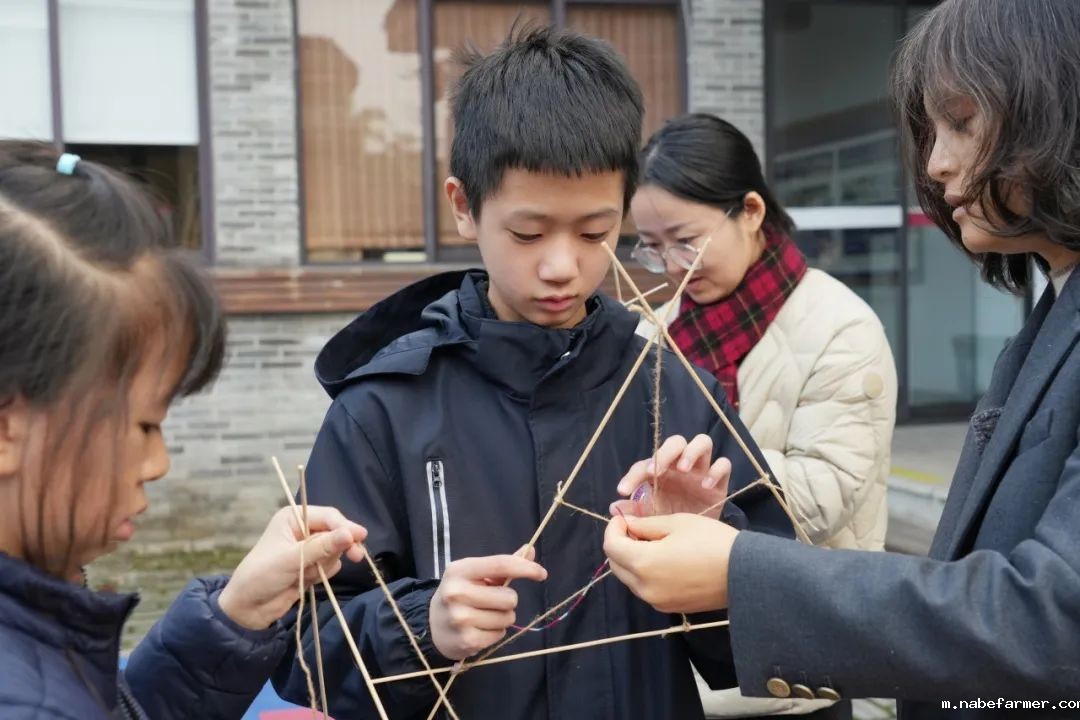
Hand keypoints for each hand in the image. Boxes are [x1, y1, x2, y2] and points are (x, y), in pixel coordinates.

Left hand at [218, 506, 366, 629]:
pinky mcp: (312, 565)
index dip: (345, 526)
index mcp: (293, 518)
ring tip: (306, 574)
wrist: (248, 609)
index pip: (328, 516)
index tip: (360, 537)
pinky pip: (331, 565)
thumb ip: (323, 547)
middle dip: (340, 546)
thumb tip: (352, 535)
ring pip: (335, 550)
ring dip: (325, 564)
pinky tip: (306, 580)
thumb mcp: (292, 559)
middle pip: (336, 532)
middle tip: (357, 557)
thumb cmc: (262, 576)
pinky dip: (323, 574)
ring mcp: (308, 548)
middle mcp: (302, 529)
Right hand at [429, 551, 546, 659]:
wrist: (431, 625)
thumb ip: (503, 565)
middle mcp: (457, 593)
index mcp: (459, 570)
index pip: (501, 564)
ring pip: (508, 617)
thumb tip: (530, 550)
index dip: (525, 568)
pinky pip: (500, 634)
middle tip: (490, 602)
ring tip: (483, 616)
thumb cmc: (459, 594)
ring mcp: (460, 618)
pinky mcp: (467, 640)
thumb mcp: (474, 575)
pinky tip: (479, 629)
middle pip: (509, 597)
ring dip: (502, 617)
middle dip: (507, 600)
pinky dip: (495, 632)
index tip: (541, 573)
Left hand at [603, 513, 735, 612]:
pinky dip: (646, 574)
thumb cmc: (713, 541)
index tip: (624, 517)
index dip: (613, 528)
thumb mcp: (677, 523)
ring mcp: (657, 601)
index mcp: (644, 563)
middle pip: (616, 564)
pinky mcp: (669, 608)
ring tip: (653, 543)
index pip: (611, 546)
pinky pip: (646, 589)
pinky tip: (665, 560)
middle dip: (620, 544)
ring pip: (630, 579)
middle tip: (637, 529)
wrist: (745, 573)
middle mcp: (645, 587)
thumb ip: (646, 525)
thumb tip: (627, 524)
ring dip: (632, 560)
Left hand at [610, 434, 730, 518]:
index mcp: (659, 473)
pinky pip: (724, 464)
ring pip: (702, 442)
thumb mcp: (651, 519)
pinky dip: (716, 471)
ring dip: (691, 452)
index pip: (644, 464)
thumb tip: (614, 507)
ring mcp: (701, 470)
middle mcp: (680, 465)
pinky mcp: (720, 481)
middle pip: (675, 442)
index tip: (623, 491)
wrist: (697, 542)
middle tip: (655, 472)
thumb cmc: (671, 523)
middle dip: (664, 453)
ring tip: (683, 469)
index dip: (632, 476)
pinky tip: (706, 486)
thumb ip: (634, 512)